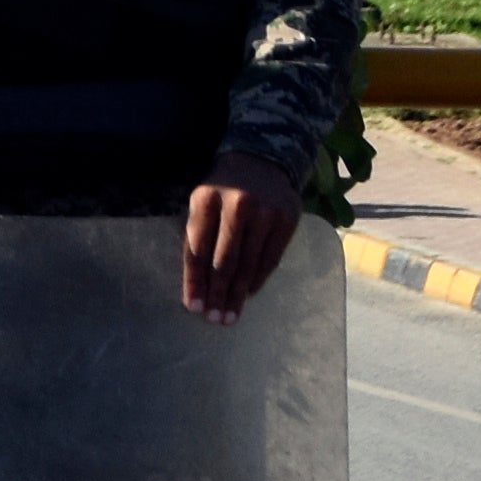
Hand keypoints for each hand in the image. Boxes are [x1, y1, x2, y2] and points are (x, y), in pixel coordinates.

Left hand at [179, 154, 304, 323]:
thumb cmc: (222, 189)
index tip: (193, 306)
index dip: (195, 281)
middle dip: (218, 293)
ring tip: (231, 315)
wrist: (261, 161)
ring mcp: (265, 212)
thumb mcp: (202, 203)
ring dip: (238, 293)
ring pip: (249, 262)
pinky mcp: (287, 219)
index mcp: (205, 200)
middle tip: (214, 319)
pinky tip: (249, 294)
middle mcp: (236, 205)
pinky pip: (271, 258)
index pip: (198, 249)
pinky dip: (258, 279)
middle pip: (224, 260)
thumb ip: (198, 236)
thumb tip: (196, 283)